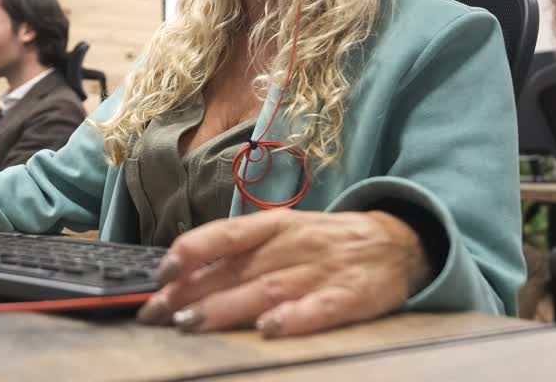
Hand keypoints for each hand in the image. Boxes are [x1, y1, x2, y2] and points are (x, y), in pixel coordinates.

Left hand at [137, 209, 431, 337]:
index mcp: (275, 225)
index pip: (226, 233)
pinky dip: (295, 318)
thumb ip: (240, 256)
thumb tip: (181, 278)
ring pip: (268, 287)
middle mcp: (295, 243)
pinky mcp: (352, 295)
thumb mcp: (284, 235)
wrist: (398, 242)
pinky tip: (270, 329)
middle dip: (192, 291)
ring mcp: (323, 269)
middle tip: (157, 313)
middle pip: (237, 268)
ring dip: (227, 307)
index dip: (191, 250)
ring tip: (193, 323)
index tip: (161, 273)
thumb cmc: (325, 243)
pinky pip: (321, 306)